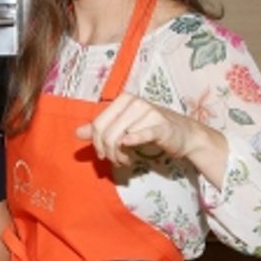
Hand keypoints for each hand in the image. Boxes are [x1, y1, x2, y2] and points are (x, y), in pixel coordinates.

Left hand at [76, 90, 197, 165]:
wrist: (183, 134)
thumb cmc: (151, 130)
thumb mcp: (124, 128)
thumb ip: (101, 130)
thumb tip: (77, 133)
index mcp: (123, 100)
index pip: (98, 124)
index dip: (96, 144)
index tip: (103, 155)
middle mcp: (134, 102)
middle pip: (107, 133)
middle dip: (109, 152)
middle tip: (117, 161)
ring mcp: (148, 112)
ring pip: (120, 138)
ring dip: (120, 156)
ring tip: (126, 161)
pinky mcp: (161, 125)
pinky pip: (141, 134)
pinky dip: (133, 142)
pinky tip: (129, 149)